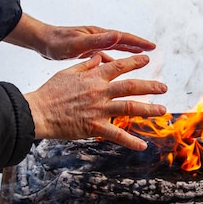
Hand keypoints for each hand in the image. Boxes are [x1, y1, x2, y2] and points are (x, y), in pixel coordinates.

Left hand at [4, 14, 155, 60]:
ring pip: (113, 51)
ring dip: (126, 55)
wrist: (42, 42)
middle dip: (137, 47)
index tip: (152, 47)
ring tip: (139, 61)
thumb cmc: (58, 42)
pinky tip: (115, 73)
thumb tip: (117, 36)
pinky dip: (111, 64)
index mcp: (98, 35)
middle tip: (152, 52)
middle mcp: (97, 38)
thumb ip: (97, 41)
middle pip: (122, 43)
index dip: (138, 43)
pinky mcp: (85, 52)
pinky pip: (103, 59)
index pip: (123, 38)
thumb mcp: (78, 43)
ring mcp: (92, 45)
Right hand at [24, 54, 166, 150]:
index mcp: (94, 77)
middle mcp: (100, 92)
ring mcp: (99, 110)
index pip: (119, 67)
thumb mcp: (67, 72)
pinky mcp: (95, 127)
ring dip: (149, 109)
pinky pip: (117, 135)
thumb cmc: (50, 92)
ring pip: (130, 108)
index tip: (147, 60)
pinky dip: (131, 141)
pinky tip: (143, 146)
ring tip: (163, 110)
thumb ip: (86, 65)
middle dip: (150, 86)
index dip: (134, 62)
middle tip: (164, 87)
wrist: (39, 112)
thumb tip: (99, 57)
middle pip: (131, 86)